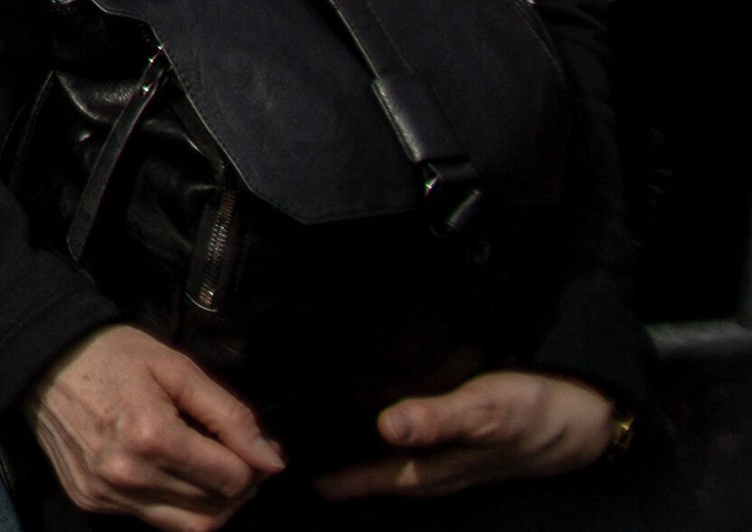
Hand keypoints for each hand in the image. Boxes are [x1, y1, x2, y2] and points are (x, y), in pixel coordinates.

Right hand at [28, 326, 286, 529]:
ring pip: (188, 527)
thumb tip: (272, 462)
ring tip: (203, 468)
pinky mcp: (90, 499)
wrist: (39, 357)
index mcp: (151, 436)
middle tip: (231, 457)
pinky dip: (171, 503)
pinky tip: (164, 470)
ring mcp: (105, 492)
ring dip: (209, 504)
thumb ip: (230, 415)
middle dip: (236, 488)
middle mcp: (127, 473)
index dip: (252, 462)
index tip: (247, 443)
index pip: (233, 479)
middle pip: (215, 511)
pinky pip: (151, 519)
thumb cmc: (112, 354)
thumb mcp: (177, 368)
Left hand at [318, 370, 618, 499]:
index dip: (345, 480)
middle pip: (387, 473)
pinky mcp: (465, 433)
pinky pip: (420, 438)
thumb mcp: (484, 412)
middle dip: (350, 472)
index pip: (381, 478)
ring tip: (330, 441)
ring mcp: (456, 453)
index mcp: (442, 466)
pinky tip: (380, 419)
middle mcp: (444, 465)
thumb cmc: (532, 413)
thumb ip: (436, 419)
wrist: (585, 412)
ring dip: (369, 454)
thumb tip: (386, 428)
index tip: (306, 480)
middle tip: (306, 460)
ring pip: (402, 459)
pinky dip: (396, 431)